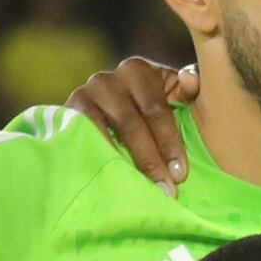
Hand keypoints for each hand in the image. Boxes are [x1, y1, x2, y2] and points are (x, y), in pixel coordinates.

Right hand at [65, 55, 201, 188]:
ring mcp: (86, 93)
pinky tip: (114, 177)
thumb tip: (191, 78)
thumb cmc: (148, 112)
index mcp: (139, 70)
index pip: (156, 109)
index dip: (170, 143)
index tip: (180, 174)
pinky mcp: (69, 110)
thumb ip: (187, 91)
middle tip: (166, 189)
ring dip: (128, 163)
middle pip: (132, 123)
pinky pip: (87, 137)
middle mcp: (110, 77)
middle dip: (151, 159)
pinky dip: (102, 157)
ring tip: (142, 189)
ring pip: (107, 132)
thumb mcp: (170, 97)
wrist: (101, 116)